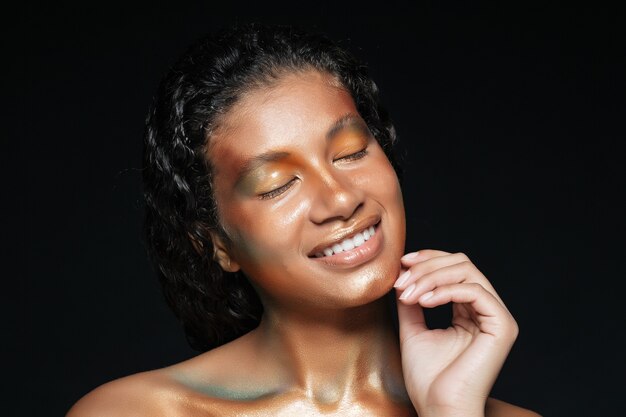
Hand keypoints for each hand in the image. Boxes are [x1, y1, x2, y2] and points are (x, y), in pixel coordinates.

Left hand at [394, 249, 518, 416]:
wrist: (439, 409)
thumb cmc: (428, 379)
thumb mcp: (413, 330)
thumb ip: (412, 301)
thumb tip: (402, 274)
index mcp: (470, 311)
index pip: (455, 268)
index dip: (428, 259)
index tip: (401, 263)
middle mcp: (487, 310)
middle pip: (462, 263)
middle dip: (427, 266)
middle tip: (401, 281)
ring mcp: (497, 317)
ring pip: (467, 271)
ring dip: (430, 277)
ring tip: (408, 294)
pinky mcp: (502, 327)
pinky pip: (475, 291)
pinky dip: (444, 290)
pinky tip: (422, 301)